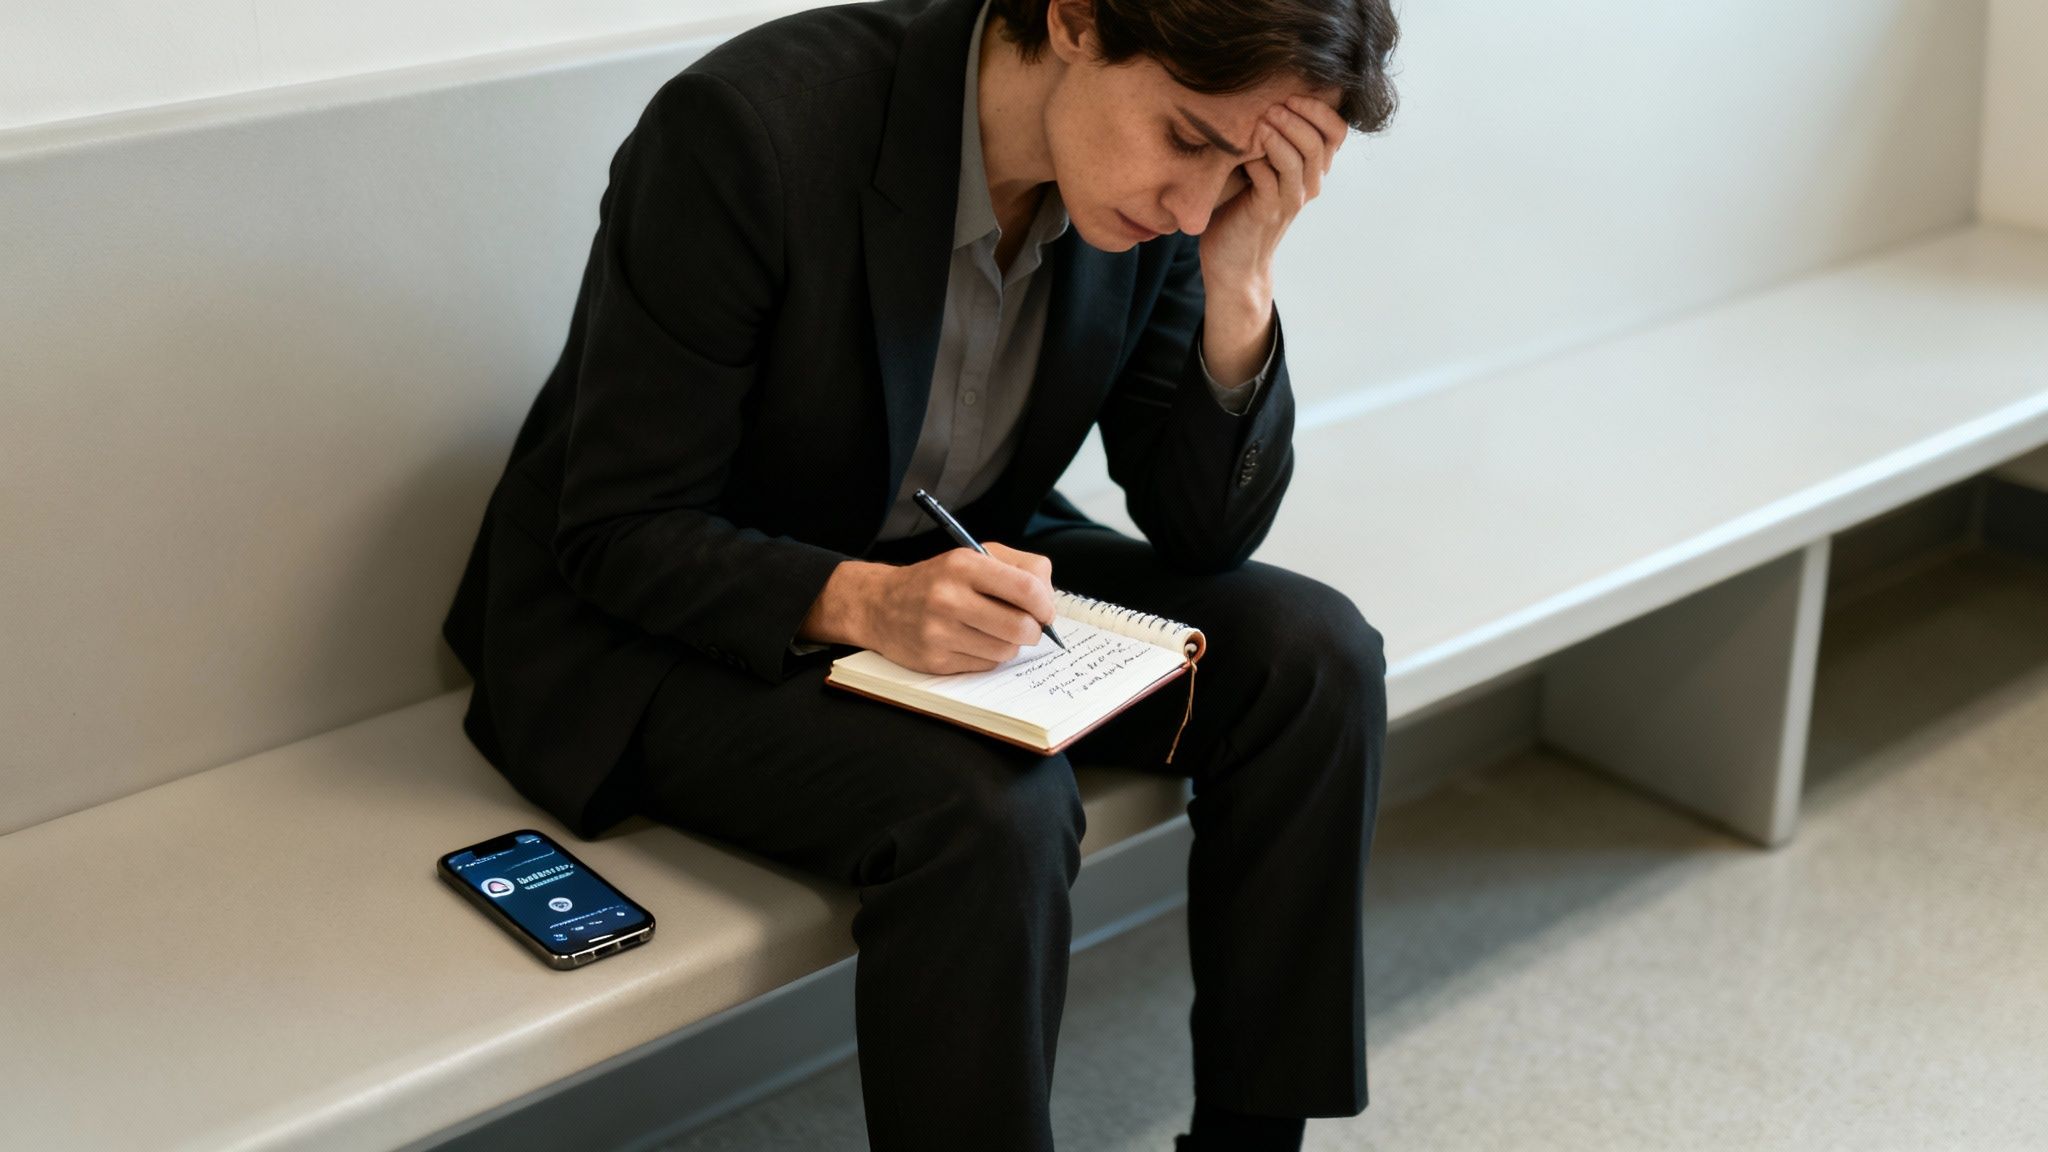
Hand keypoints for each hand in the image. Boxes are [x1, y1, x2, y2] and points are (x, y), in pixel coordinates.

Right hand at [863, 543, 1056, 673]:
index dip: (1046, 605)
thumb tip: (1048, 602)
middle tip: (1028, 627)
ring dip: (1009, 644)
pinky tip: (971, 642)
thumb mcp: (973, 556)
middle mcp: (949, 598)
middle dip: (1034, 631)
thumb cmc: (938, 580)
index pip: (1027, 589)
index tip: (1045, 611)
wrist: (881, 605)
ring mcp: (940, 632)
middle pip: (1021, 626)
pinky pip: (985, 666)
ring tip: (993, 631)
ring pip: (1006, 650)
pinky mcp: (936, 660)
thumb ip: (1018, 568)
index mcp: (964, 565)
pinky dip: (987, 657)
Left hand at [1198, 94, 1348, 375]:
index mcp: (1310, 170)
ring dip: (1282, 133)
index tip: (1293, 92)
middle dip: (1299, 115)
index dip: (1321, 109)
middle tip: (1274, 102)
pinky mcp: (1267, 212)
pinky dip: (1259, 160)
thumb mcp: (1256, 168)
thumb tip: (1255, 95)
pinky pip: (1271, 180)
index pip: (1337, 131)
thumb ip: (1264, 141)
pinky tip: (1244, 151)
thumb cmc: (1238, 210)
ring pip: (1301, 158)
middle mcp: (1308, 185)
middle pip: (1322, 140)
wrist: (1231, 263)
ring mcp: (1290, 200)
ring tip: (1262, 119)